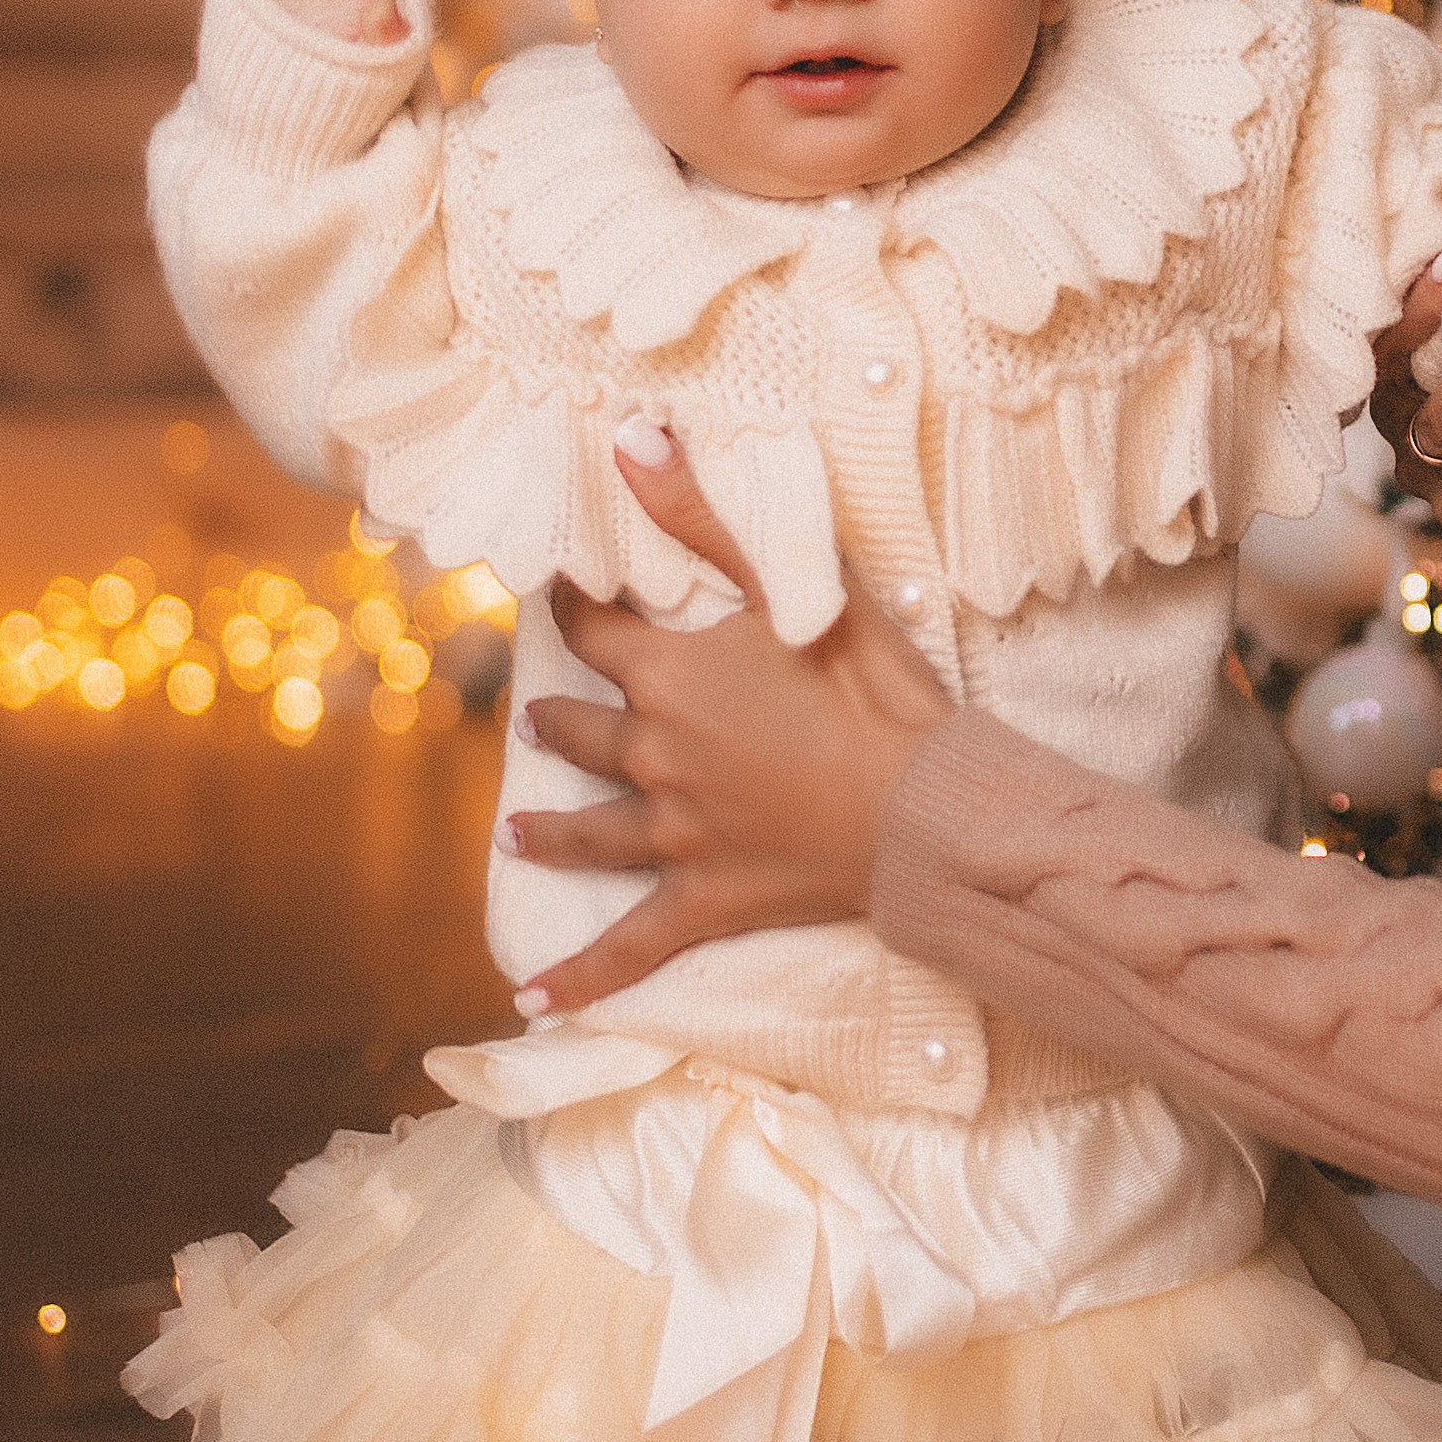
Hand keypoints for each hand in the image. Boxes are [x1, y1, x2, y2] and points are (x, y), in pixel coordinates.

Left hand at [507, 427, 949, 1015]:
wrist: (922, 805)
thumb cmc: (872, 686)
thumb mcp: (791, 583)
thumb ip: (703, 515)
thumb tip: (631, 438)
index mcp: (667, 674)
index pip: (595, 632)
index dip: (574, 608)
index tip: (558, 594)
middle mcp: (652, 754)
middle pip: (580, 734)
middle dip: (556, 723)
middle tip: (534, 719)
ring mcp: (673, 834)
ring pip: (589, 832)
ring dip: (549, 831)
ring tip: (519, 831)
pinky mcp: (704, 899)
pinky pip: (630, 947)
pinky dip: (582, 978)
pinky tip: (536, 1003)